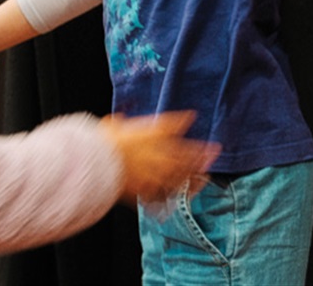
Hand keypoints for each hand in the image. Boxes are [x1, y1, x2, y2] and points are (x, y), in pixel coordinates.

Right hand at [98, 111, 219, 205]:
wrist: (97, 165)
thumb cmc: (101, 142)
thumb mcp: (109, 127)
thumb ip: (117, 124)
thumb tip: (118, 120)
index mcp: (149, 134)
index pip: (171, 125)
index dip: (183, 120)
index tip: (192, 117)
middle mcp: (158, 153)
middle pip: (185, 153)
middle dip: (201, 153)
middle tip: (215, 152)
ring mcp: (156, 173)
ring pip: (182, 175)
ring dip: (196, 176)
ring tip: (206, 177)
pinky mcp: (149, 190)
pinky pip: (167, 193)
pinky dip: (177, 194)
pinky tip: (185, 196)